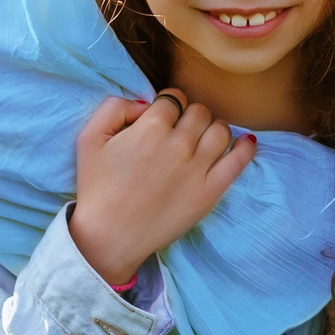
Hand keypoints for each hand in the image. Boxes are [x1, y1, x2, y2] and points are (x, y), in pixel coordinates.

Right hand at [70, 93, 256, 287]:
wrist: (109, 236)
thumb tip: (145, 103)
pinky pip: (238, 161)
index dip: (167, 104)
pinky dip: (245, 148)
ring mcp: (198, 168)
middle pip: (199, 112)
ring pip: (221, 130)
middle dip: (189, 115)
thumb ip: (114, 107)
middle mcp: (179, 143)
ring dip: (212, 128)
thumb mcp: (89, 138)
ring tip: (201, 139)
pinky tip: (245, 143)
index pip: (174, 98)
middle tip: (179, 131)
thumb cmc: (97, 188)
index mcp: (151, 127)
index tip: (162, 117)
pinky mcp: (210, 191)